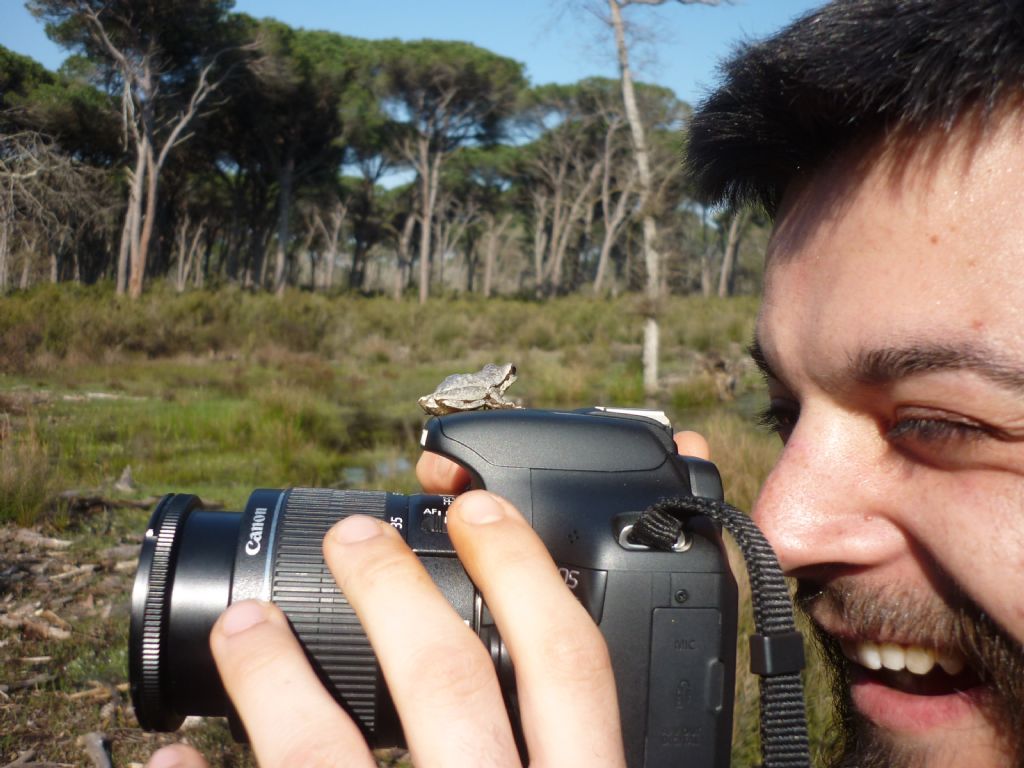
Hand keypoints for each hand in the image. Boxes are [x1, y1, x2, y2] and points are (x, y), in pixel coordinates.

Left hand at [151, 440, 732, 767]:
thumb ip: (601, 740)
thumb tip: (630, 686)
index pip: (571, 663)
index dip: (524, 567)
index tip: (475, 505)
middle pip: (447, 683)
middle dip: (394, 587)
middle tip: (357, 532)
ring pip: (328, 758)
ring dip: (276, 678)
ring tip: (247, 625)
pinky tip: (174, 756)